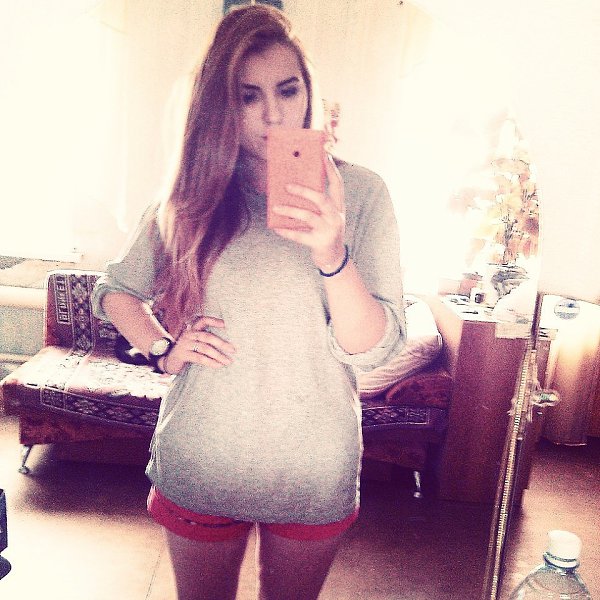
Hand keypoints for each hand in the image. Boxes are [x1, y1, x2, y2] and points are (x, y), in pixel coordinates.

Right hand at [160, 316, 235, 373]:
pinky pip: (199, 358)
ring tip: (228, 361)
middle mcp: (188, 334)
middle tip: (233, 350)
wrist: (169, 361)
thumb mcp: (194, 342)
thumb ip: (205, 339)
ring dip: (218, 355)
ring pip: (204, 348)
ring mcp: (184, 344)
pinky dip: (210, 362)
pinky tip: (218, 365)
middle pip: (207, 336)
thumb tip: (227, 343)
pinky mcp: (182, 355)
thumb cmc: (187, 351)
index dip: (214, 321)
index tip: (226, 324)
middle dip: (222, 343)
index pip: (203, 320)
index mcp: (192, 329)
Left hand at [272, 153, 346, 271]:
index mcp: (338, 207)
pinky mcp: (319, 243)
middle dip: (304, 191)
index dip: (331, 170)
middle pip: (321, 199)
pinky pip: (299, 235)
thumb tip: (292, 187)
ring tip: (275, 208)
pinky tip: (276, 227)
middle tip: (287, 186)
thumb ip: (316, 204)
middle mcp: (336, 217)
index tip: (324, 155)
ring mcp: (328, 230)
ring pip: (308, 216)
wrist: (333, 258)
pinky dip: (286, 231)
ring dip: (290, 211)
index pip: (337, 185)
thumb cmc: (325, 232)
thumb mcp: (325, 216)